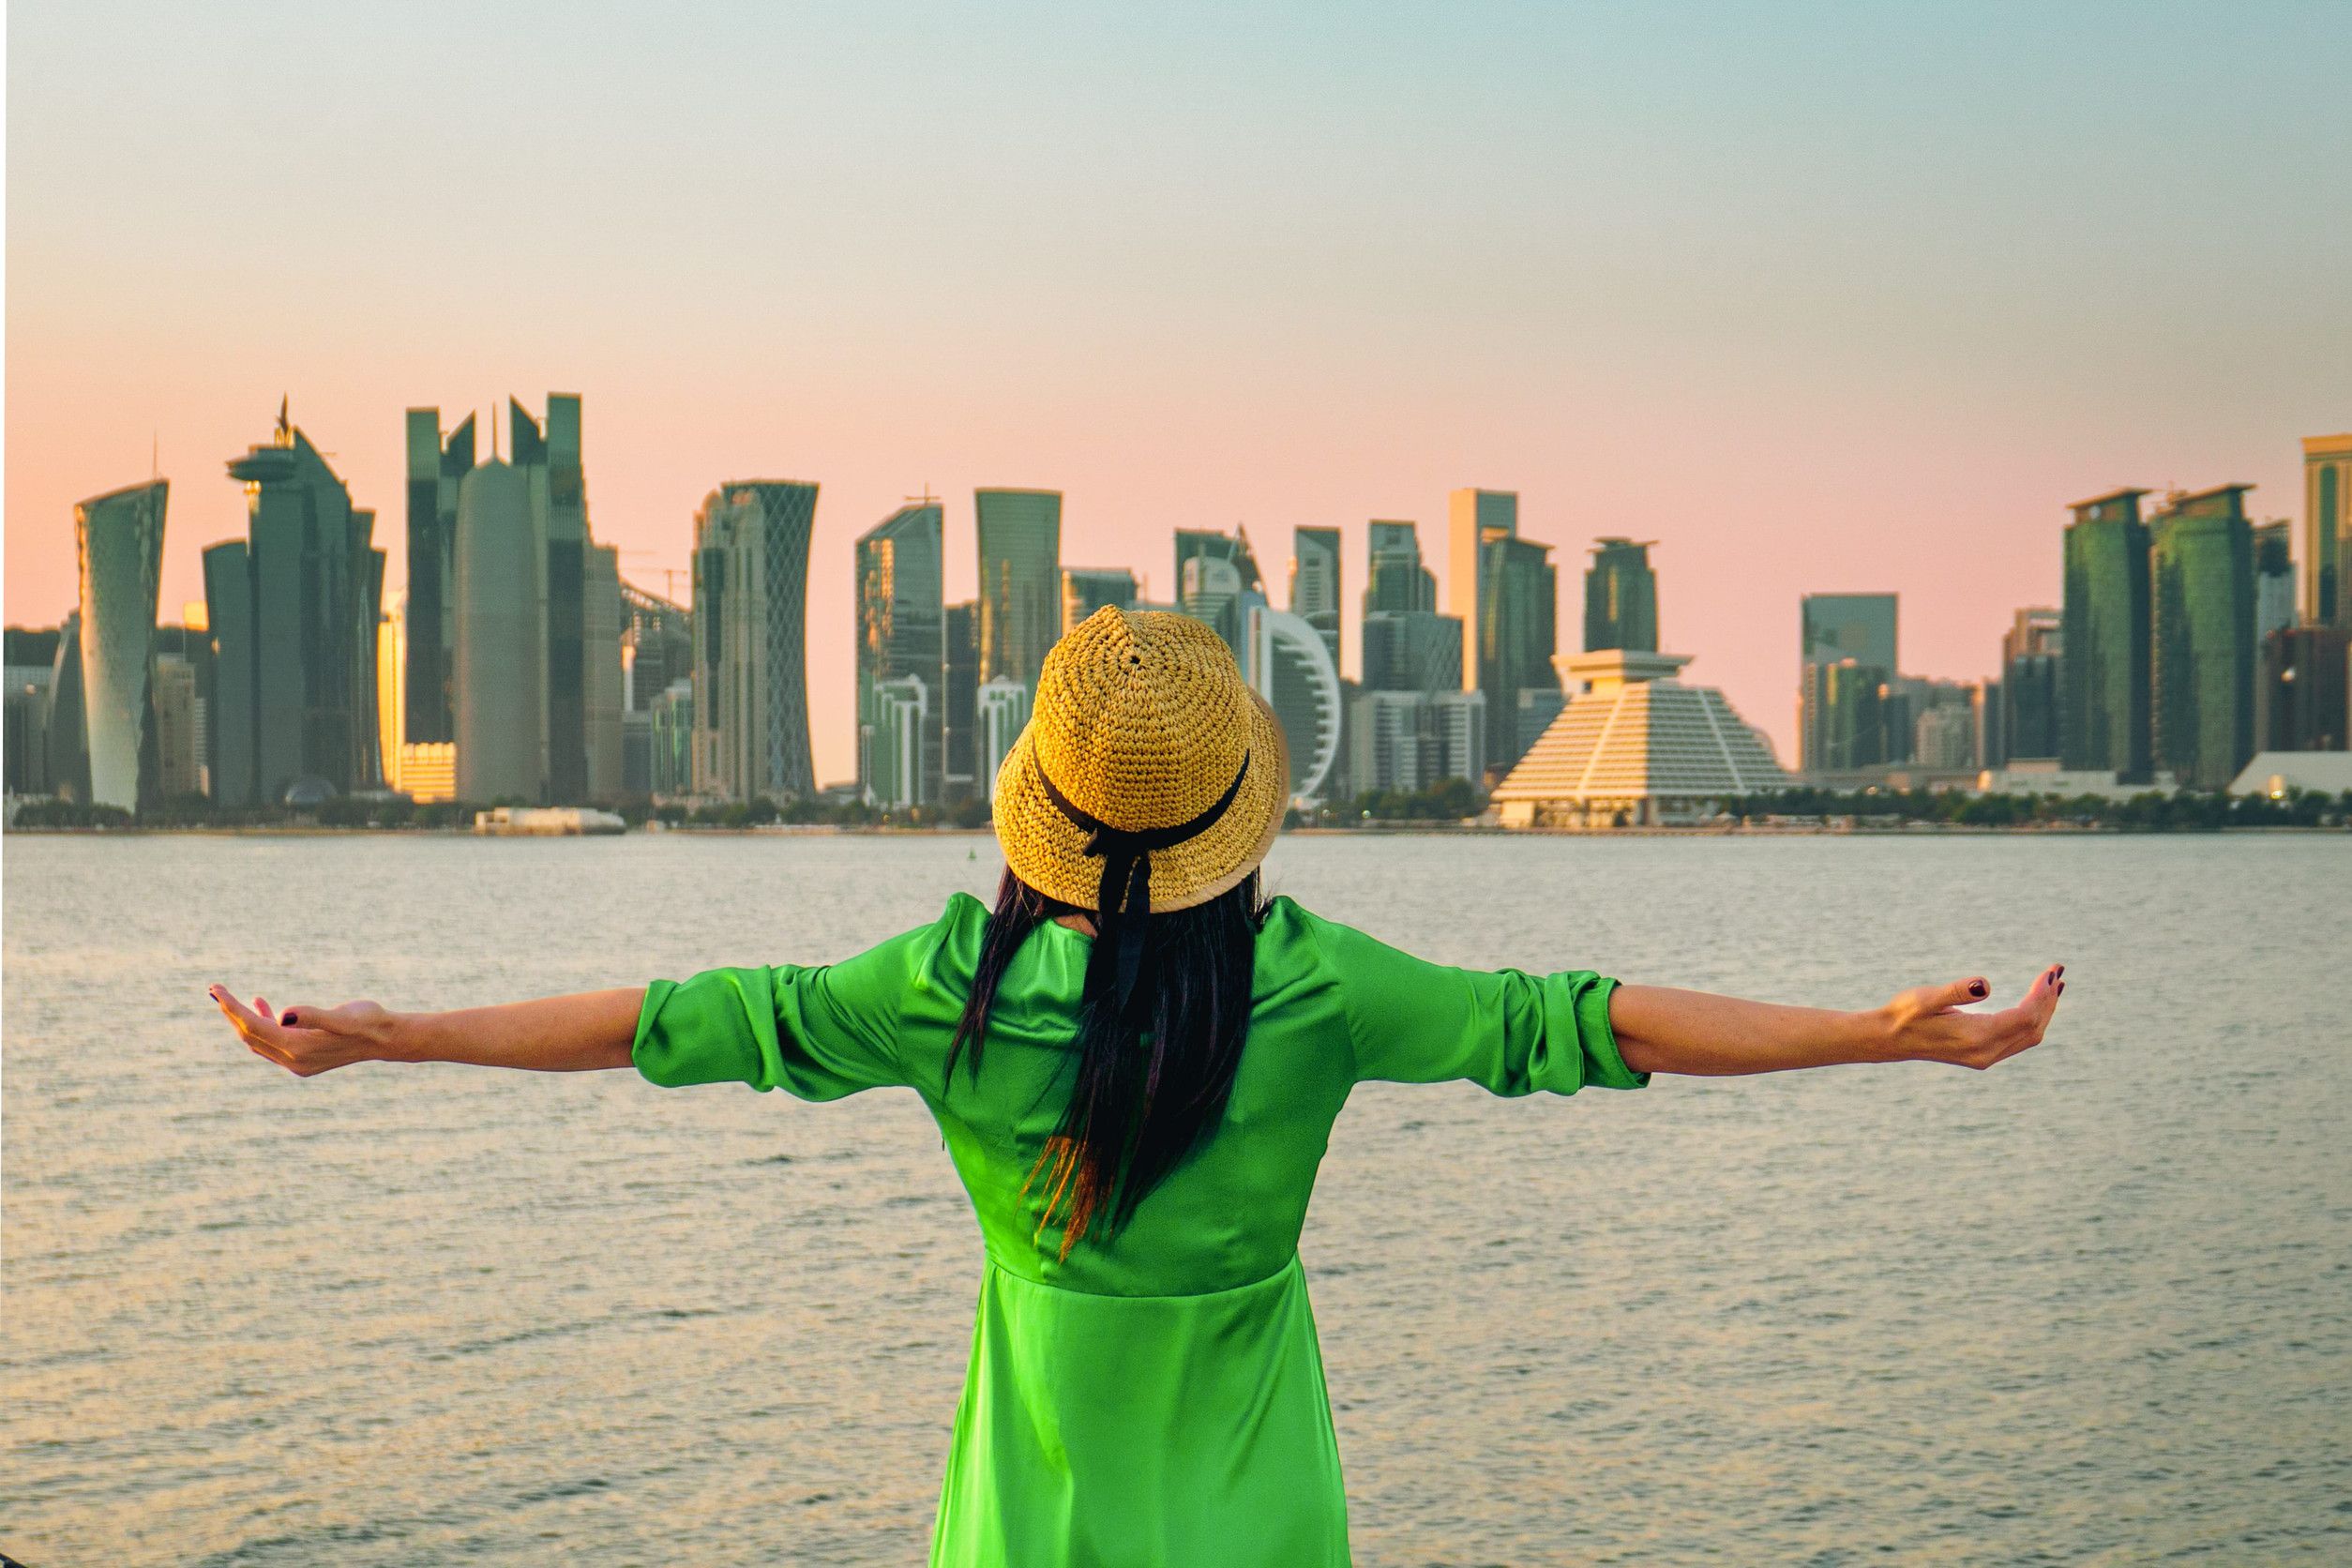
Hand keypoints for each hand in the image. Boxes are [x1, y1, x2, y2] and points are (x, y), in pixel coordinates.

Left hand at [209, 985, 397, 1076]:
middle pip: (250, 1036)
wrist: (387, 1038)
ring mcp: (297, 1063)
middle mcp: (293, 1061)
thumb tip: (284, 1014)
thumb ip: (313, 1016)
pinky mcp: (303, 1059)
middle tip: (214, 990)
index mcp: (298, 1049)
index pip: (254, 1027)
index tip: (216, 990)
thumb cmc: (368, 1021)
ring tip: (229, 998)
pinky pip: (272, 1042)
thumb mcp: (342, 1016)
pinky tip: (263, 1006)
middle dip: (231, 1013)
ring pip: (258, 1040)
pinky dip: (262, 1024)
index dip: (233, 1008)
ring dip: (243, 1019)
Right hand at [1877, 965, 2063, 1069]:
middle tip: (2057, 972)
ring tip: (2054, 986)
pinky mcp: (1983, 1055)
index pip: (2025, 1017)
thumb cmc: (1906, 1013)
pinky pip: (2020, 1039)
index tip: (2049, 971)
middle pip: (2033, 1028)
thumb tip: (1986, 984)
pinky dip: (2033, 1021)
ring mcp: (1986, 1057)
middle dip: (2048, 1000)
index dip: (2041, 995)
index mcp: (1977, 1037)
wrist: (1890, 1039)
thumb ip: (1956, 991)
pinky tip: (2036, 1006)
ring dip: (2045, 1011)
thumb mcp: (1926, 998)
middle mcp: (1986, 1052)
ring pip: (2030, 1036)